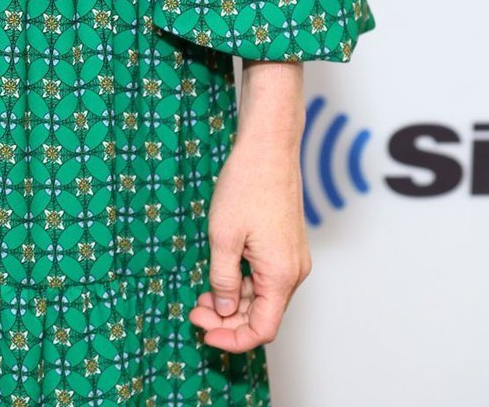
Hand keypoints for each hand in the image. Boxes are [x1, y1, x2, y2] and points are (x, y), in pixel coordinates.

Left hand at [188, 128, 311, 352]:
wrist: (268, 148)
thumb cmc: (247, 186)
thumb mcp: (223, 236)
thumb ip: (223, 279)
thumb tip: (224, 310)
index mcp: (281, 275)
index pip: (262, 330)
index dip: (233, 339)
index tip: (205, 332)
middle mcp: (293, 272)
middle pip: (263, 315)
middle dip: (228, 320)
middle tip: (194, 311)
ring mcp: (292, 259)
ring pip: (264, 297)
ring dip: (234, 302)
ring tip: (202, 296)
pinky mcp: (286, 246)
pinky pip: (266, 278)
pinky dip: (244, 284)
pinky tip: (221, 276)